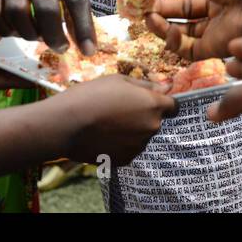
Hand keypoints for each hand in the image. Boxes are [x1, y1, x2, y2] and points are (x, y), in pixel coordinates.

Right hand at [0, 0, 95, 52]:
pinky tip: (17, 30)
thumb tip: (85, 40)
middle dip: (55, 36)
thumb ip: (77, 0)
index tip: (88, 50)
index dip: (84, 27)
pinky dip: (6, 30)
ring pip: (18, 14)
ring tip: (38, 35)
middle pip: (46, 8)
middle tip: (60, 47)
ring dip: (30, 34)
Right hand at [60, 75, 177, 164]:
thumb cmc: (91, 95)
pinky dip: (120, 145)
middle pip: (155, 121)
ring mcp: (139, 146)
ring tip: (106, 124)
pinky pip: (129, 150)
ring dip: (131, 131)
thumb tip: (165, 87)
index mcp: (153, 105)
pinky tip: (103, 137)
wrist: (66, 125)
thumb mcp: (118, 80)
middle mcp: (151, 127)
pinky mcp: (125, 160)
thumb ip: (146, 85)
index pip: (174, 106)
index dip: (163, 103)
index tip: (149, 101)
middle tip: (118, 109)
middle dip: (142, 116)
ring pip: (141, 137)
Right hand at [141, 0, 241, 60]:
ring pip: (181, 30)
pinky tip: (167, 29)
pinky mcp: (214, 49)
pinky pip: (187, 48)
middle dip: (158, 8)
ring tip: (147, 17)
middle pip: (180, 10)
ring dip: (161, 24)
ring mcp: (214, 28)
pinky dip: (173, 40)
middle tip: (137, 6)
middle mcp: (215, 7)